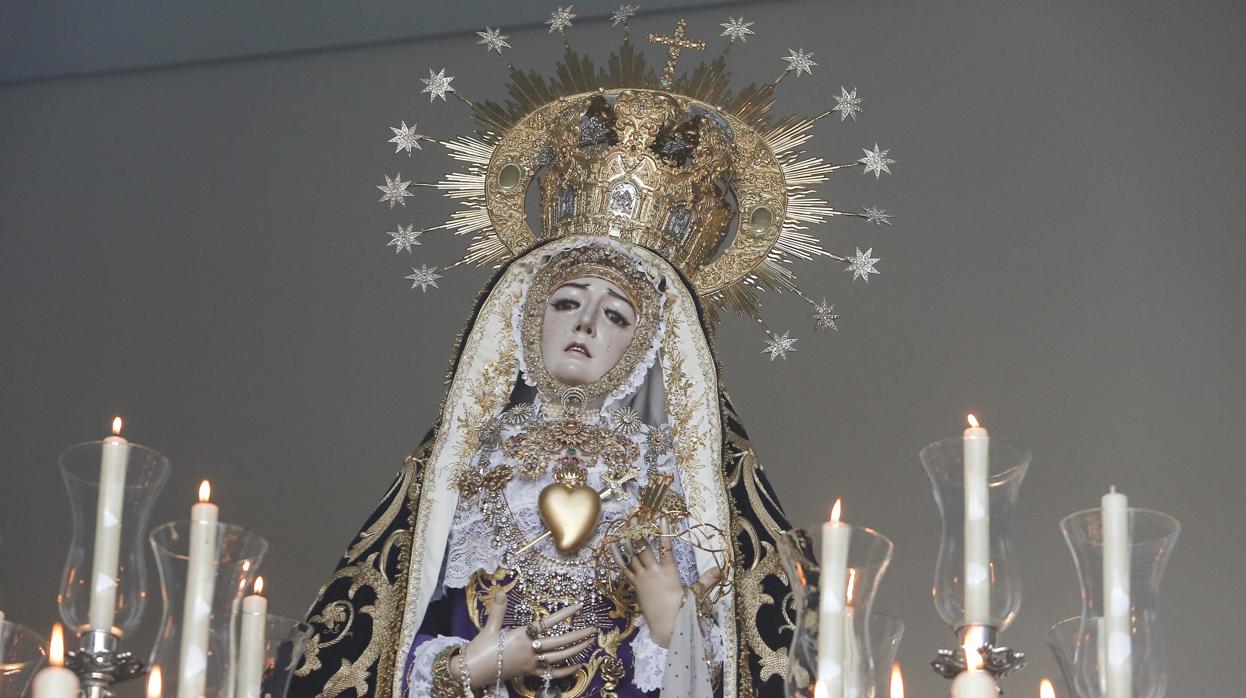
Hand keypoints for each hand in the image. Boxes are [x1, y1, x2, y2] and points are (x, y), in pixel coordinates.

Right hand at [451, 594, 595, 687]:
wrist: (472, 671)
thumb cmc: (480, 648)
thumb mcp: (489, 627)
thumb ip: (498, 610)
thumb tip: (502, 591)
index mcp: (520, 636)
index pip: (547, 623)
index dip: (564, 614)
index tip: (579, 606)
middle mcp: (529, 650)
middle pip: (558, 642)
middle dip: (577, 636)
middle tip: (593, 629)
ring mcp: (530, 664)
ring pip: (558, 658)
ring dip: (575, 651)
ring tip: (589, 643)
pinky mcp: (529, 674)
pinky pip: (551, 674)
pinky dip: (565, 671)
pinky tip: (577, 666)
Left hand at [612, 520, 723, 647]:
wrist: (665, 627)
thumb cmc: (681, 611)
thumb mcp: (695, 594)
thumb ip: (707, 580)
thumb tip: (720, 569)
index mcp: (669, 572)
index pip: (667, 547)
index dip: (664, 532)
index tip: (661, 517)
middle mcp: (654, 572)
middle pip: (644, 548)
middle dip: (639, 532)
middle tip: (635, 518)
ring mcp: (642, 579)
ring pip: (632, 556)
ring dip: (627, 542)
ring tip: (623, 528)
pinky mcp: (635, 586)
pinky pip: (624, 568)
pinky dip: (618, 557)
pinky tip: (612, 547)